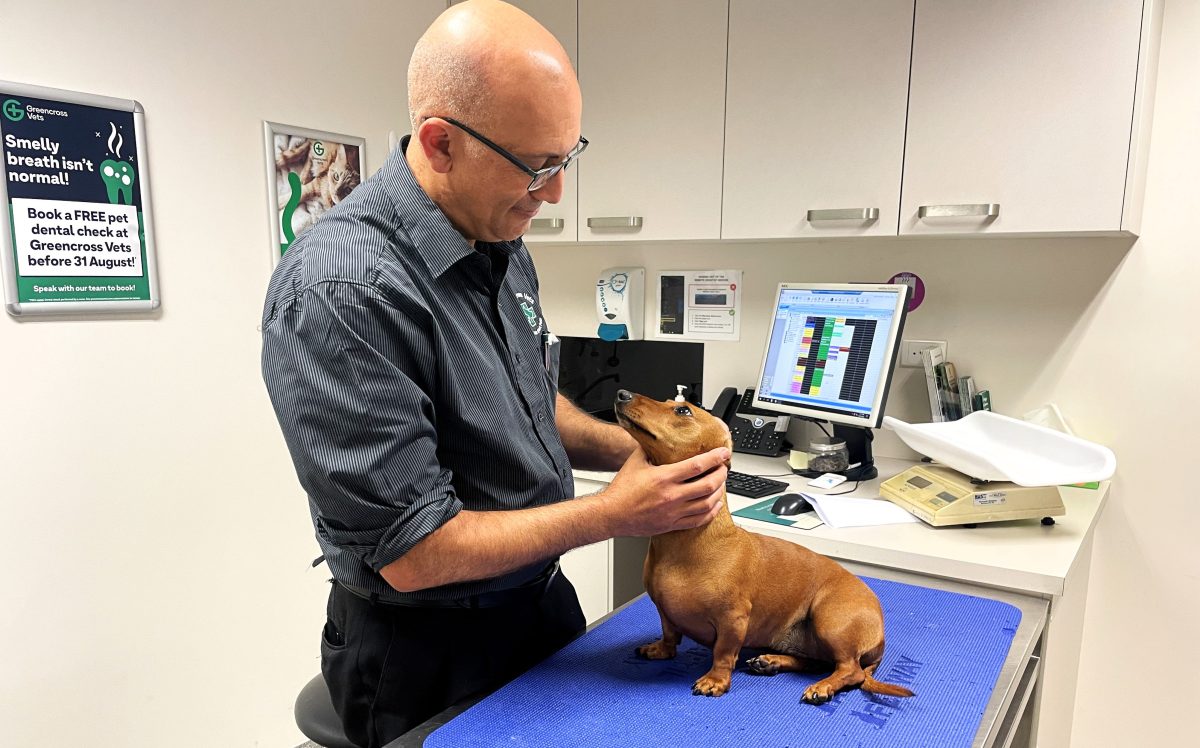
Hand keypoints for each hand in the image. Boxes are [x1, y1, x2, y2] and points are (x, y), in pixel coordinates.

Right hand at [598, 445, 730, 536]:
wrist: (612, 514)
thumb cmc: (622, 490)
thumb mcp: (635, 462)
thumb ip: (649, 448)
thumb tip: (659, 436)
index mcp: (664, 478)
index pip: (697, 466)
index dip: (714, 458)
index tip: (723, 453)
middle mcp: (672, 496)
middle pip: (708, 485)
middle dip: (721, 475)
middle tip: (724, 468)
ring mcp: (674, 512)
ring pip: (707, 503)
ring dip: (719, 492)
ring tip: (721, 484)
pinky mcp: (673, 524)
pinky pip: (699, 520)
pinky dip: (711, 511)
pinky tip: (714, 504)